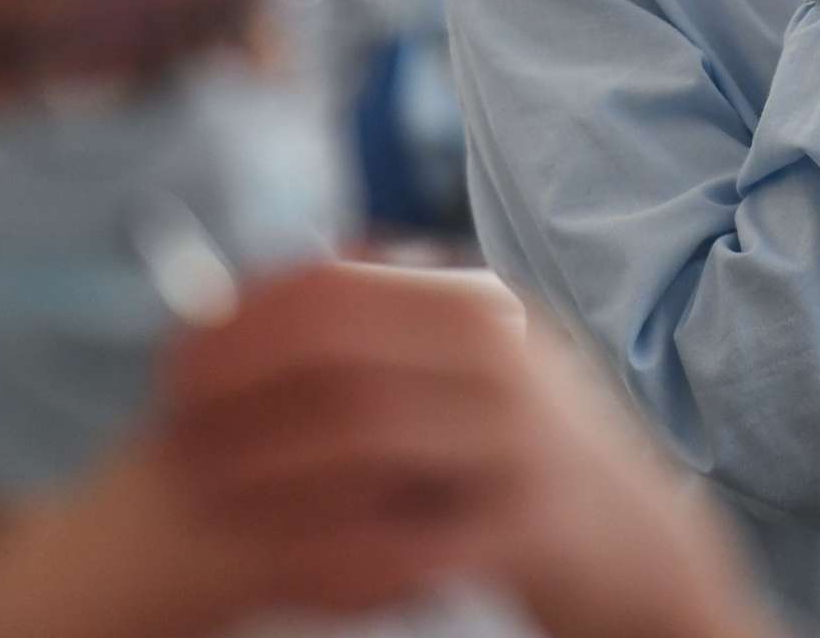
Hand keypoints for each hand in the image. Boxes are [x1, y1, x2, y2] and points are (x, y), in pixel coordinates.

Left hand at [0, 264, 775, 637]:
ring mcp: (519, 439)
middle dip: (238, 385)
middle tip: (170, 423)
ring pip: (364, 435)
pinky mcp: (527, 526)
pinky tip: (280, 562)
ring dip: (268, 461)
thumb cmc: (538, 458)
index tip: (175, 358)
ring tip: (206, 488)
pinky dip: (333, 546)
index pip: (337, 285)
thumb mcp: (491, 360)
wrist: (648, 550)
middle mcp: (503, 358)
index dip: (241, 318)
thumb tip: (316, 256)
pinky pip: (407, 533)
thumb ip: (413, 314)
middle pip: (340, 350)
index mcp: (481, 308)